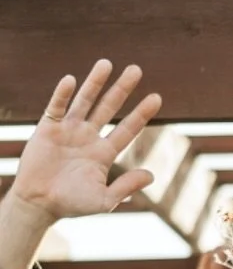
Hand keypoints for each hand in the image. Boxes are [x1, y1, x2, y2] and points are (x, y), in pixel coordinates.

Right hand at [6, 61, 162, 225]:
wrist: (40, 203)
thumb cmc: (73, 204)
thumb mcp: (105, 199)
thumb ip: (127, 186)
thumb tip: (152, 174)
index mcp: (105, 153)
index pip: (128, 129)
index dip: (141, 114)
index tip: (156, 97)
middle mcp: (89, 137)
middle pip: (109, 107)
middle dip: (122, 89)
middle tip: (136, 69)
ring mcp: (69, 130)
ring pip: (85, 101)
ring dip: (95, 83)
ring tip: (107, 63)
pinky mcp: (48, 128)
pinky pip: (56, 107)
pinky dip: (62, 94)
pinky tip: (71, 81)